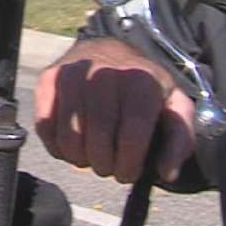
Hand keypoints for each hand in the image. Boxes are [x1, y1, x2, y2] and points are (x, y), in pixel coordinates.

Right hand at [34, 38, 195, 183]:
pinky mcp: (48, 79)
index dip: (129, 166)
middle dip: (105, 166)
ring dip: (81, 158)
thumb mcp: (174, 107)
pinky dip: (57, 146)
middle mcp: (104, 74)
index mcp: (141, 82)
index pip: (131, 139)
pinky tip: (73, 142)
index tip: (129, 170)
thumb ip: (180, 140)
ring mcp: (72, 75)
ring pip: (69, 139)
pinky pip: (45, 128)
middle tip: (111, 164)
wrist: (109, 52)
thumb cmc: (142, 88)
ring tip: (92, 152)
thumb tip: (166, 173)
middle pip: (97, 143)